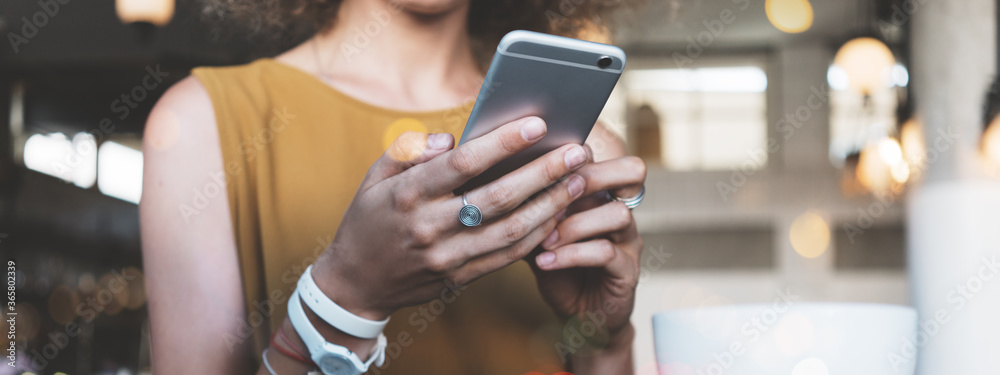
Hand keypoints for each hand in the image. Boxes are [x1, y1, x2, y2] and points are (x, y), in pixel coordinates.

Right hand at [312, 117, 590, 319]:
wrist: (355, 283)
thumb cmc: (369, 219)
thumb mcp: (375, 177)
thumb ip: (410, 150)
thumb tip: (451, 137)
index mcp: (407, 195)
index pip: (462, 164)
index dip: (503, 143)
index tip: (537, 124)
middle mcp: (428, 227)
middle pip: (498, 198)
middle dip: (543, 172)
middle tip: (577, 151)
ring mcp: (446, 257)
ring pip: (511, 230)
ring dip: (551, 204)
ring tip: (579, 180)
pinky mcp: (459, 278)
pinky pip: (508, 257)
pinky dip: (538, 235)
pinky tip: (558, 213)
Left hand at [529, 154, 645, 370]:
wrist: (580, 316)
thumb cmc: (555, 266)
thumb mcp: (534, 231)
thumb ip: (523, 205)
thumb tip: (487, 177)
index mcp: (599, 193)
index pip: (603, 156)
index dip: (574, 153)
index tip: (536, 165)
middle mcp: (620, 209)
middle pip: (628, 172)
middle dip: (587, 177)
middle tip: (550, 190)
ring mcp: (628, 240)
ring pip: (617, 213)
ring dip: (576, 224)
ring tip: (544, 239)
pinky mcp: (628, 270)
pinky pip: (607, 253)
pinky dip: (572, 255)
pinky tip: (545, 262)